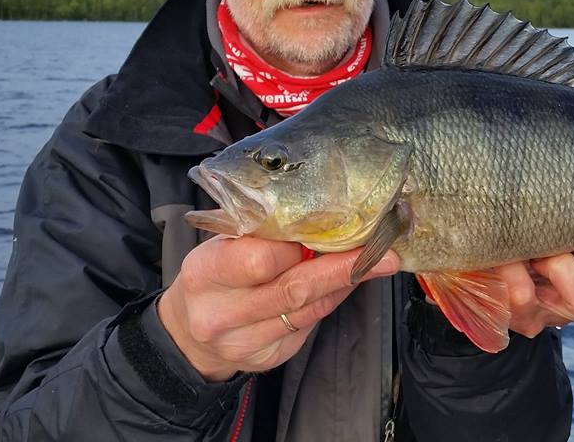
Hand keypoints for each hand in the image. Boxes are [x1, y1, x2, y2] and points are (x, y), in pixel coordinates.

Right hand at [157, 236, 398, 380]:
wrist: (189, 329)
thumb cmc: (215, 272)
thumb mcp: (223, 244)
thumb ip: (261, 232)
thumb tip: (323, 214)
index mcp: (205, 274)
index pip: (261, 259)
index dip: (297, 244)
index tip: (329, 226)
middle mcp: (220, 314)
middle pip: (294, 289)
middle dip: (343, 267)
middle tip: (384, 252)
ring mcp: (243, 343)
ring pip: (309, 309)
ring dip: (345, 282)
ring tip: (378, 261)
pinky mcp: (265, 359)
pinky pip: (310, 324)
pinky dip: (331, 300)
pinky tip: (345, 282)